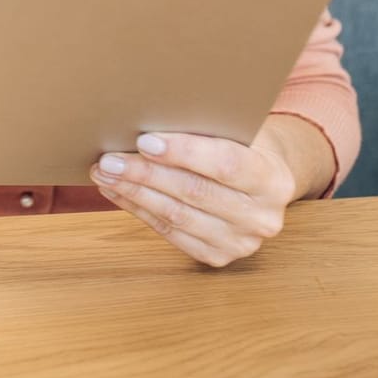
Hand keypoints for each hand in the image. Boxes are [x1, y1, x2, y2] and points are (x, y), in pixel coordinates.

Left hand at [89, 126, 299, 267]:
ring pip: (176, 216)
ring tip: (104, 173)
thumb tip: (148, 120)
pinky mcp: (217, 257)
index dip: (184, 152)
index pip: (226, 164)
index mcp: (274, 180)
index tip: (144, 141)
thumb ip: (207, 128)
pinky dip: (138, 210)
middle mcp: (262, 217)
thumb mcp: (239, 130)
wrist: (264, 182)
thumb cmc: (244, 146)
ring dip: (134, 193)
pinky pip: (169, 233)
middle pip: (194, 192)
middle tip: (109, 159)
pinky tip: (117, 192)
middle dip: (145, 174)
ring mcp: (240, 242)